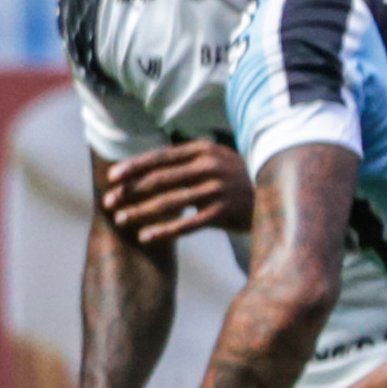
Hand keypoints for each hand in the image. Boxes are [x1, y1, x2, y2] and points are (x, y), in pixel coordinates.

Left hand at [99, 141, 253, 245]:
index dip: (133, 167)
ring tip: (120, 219)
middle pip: (160, 179)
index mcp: (203, 150)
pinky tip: (145, 237)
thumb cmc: (234, 177)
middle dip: (131, 191)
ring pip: (170, 202)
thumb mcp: (214, 159)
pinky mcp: (224, 212)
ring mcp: (218, 189)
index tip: (111, 177)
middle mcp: (210, 166)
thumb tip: (140, 172)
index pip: (160, 157)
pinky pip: (187, 224)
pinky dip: (164, 230)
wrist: (278, 192)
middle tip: (108, 201)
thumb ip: (183, 162)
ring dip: (141, 211)